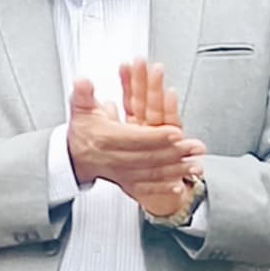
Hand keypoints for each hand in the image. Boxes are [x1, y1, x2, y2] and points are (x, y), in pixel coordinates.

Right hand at [66, 68, 203, 202]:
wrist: (74, 158)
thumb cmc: (82, 132)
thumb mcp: (80, 109)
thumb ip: (83, 94)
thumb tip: (83, 82)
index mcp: (105, 139)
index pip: (135, 138)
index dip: (156, 136)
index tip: (175, 132)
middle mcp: (114, 158)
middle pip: (149, 157)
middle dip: (174, 153)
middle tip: (194, 147)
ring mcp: (121, 172)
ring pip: (151, 174)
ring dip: (175, 170)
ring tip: (195, 165)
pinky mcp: (125, 182)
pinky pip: (146, 188)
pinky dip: (163, 188)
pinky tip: (178, 187)